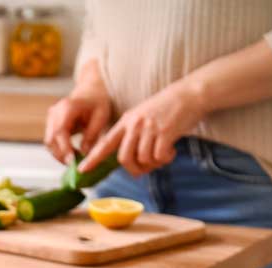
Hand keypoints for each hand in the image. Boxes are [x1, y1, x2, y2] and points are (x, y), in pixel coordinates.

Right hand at [43, 85, 111, 165]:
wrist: (90, 92)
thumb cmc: (97, 103)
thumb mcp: (101, 117)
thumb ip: (92, 135)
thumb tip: (84, 154)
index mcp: (67, 107)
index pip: (60, 131)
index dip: (64, 148)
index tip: (72, 162)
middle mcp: (54, 112)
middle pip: (51, 139)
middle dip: (61, 155)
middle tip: (75, 165)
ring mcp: (50, 118)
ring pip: (49, 142)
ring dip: (59, 154)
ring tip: (75, 161)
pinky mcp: (50, 125)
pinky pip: (51, 141)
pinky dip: (59, 150)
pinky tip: (71, 155)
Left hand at [80, 80, 207, 175]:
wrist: (189, 94)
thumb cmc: (166, 110)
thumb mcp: (142, 117)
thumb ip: (132, 136)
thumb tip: (129, 162)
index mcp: (126, 121)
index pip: (105, 143)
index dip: (93, 159)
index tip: (82, 170)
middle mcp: (135, 124)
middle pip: (124, 158)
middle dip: (134, 170)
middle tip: (145, 169)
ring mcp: (149, 128)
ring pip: (143, 160)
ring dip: (153, 164)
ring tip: (162, 155)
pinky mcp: (165, 132)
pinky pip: (159, 157)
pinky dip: (165, 159)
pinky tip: (171, 151)